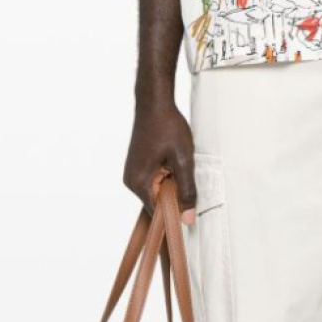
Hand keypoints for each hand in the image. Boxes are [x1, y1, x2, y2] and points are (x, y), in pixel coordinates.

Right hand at [123, 91, 196, 222]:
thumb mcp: (183, 160)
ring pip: (158, 193)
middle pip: (158, 203)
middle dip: (175, 195)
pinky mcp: (137, 168)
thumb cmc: (168, 127)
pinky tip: (172, 161)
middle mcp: (131, 182)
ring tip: (177, 163)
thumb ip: (186, 190)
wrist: (154, 103)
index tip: (191, 206)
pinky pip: (155, 183)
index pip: (158, 213)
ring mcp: (132, 175)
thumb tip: (188, 218)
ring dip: (172, 185)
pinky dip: (167, 177)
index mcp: (139, 183)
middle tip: (184, 173)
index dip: (176, 212)